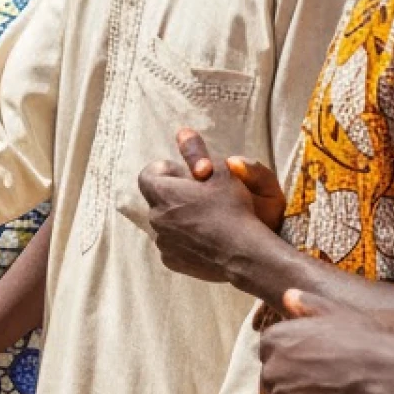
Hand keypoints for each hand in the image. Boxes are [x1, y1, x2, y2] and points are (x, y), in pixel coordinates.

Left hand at [137, 129, 283, 283]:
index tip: (186, 174)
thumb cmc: (232, 207)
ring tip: (206, 218)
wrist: (244, 253)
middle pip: (158, 199)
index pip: (148, 174)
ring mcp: (163, 241)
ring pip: (166, 223)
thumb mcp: (219, 171)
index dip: (166, 171)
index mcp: (162, 193)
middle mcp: (155, 217)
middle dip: (174, 195)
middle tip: (200, 196)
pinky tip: (206, 239)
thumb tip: (182, 131)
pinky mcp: (172, 261)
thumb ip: (197, 150)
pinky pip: (173, 245)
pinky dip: (184, 240)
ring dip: (179, 217)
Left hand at [259, 286, 393, 393]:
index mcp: (274, 339)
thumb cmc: (366, 340)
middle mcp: (270, 367)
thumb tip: (288, 295)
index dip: (293, 364)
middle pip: (273, 382)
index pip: (270, 355)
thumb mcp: (335, 312)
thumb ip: (307, 304)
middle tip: (325, 390)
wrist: (386, 374)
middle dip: (293, 387)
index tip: (315, 369)